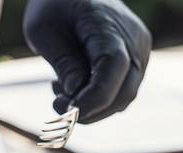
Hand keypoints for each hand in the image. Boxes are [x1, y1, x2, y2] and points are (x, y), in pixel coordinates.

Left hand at [23, 0, 151, 123]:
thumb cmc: (54, 6)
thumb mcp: (43, 31)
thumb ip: (64, 64)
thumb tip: (77, 96)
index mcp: (108, 23)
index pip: (114, 67)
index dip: (95, 97)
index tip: (69, 113)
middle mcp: (133, 38)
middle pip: (125, 90)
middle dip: (92, 110)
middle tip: (57, 107)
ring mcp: (139, 51)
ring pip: (124, 96)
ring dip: (93, 106)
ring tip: (59, 90)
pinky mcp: (136, 61)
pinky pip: (122, 90)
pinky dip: (98, 99)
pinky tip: (73, 85)